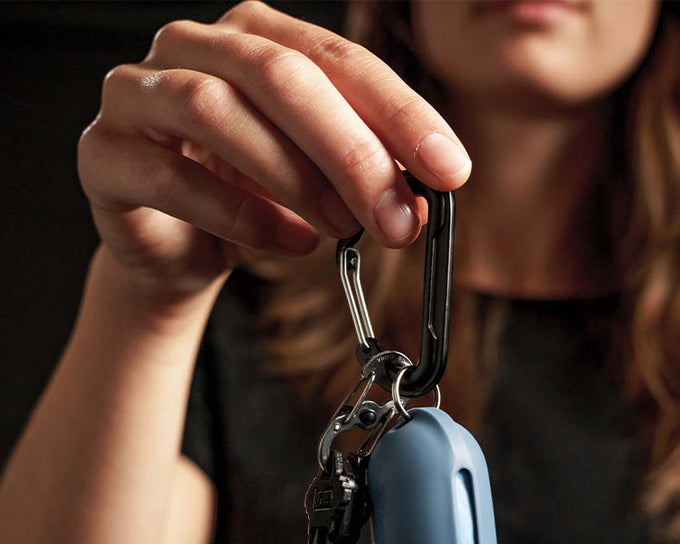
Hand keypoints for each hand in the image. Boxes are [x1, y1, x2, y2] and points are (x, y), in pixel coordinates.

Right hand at [77, 1, 471, 300]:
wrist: (178, 246)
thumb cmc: (252, 200)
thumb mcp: (320, 184)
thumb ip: (364, 180)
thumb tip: (419, 203)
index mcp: (257, 38)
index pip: (339, 60)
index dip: (400, 114)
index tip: (449, 169)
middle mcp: (195, 48)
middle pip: (279, 75)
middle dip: (350, 151)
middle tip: (396, 217)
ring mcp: (139, 94)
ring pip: (215, 111)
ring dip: (292, 178)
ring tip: (339, 229)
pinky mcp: (106, 154)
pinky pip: (170, 176)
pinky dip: (239, 215)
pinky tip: (287, 242)